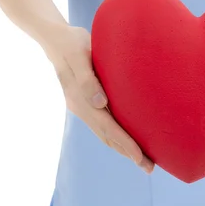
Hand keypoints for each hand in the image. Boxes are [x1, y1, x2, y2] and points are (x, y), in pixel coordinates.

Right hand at [42, 24, 153, 173]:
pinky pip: (104, 123)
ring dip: (123, 148)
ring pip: (105, 133)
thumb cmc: (70, 42)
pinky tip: (128, 138)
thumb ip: (87, 79)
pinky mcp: (87, 100)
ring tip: (143, 160)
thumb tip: (99, 103)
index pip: (107, 127)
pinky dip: (116, 135)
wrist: (55, 37)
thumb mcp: (78, 55)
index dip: (125, 143)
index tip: (140, 157)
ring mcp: (83, 106)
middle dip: (128, 152)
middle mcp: (81, 107)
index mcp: (79, 99)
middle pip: (107, 136)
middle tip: (149, 168)